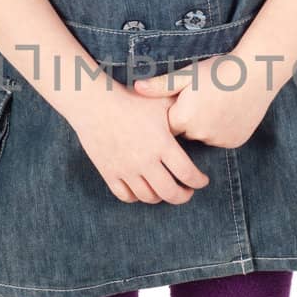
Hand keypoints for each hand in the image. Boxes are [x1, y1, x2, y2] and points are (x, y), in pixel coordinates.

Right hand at [67, 78, 211, 204]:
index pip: (188, 174)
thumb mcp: (160, 102)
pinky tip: (142, 189)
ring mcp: (126, 169)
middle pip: (170, 193)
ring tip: (165, 189)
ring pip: (148, 197)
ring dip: (160, 197)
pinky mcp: (109, 172)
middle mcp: (145, 161)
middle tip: (187, 192)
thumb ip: (180, 111)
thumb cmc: (130, 99)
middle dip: (183, 196)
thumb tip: (199, 116)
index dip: (199, 182)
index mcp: (162, 144)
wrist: (94, 103)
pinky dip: (136, 197)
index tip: (202, 181)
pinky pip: (125, 196)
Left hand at [131, 55, 274, 148]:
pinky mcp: (235, 142)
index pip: (168, 124)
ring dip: (206, 126)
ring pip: (204, 137)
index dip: (174, 110)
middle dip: (189, 119)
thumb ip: (161, 86)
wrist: (257, 72)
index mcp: (183, 118)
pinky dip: (223, 130)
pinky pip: (222, 139)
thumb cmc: (219, 69)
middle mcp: (200, 134)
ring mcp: (219, 140)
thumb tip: (135, 88)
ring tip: (217, 103)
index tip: (182, 98)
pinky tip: (230, 111)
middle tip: (203, 97)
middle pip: (186, 132)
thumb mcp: (187, 74)